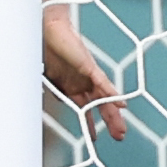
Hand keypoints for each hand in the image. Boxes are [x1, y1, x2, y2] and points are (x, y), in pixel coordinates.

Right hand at [44, 13, 129, 142]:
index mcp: (71, 86)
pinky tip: (121, 104)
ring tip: (121, 129)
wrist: (46, 29)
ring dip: (113, 113)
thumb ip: (50, 91)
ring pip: (104, 97)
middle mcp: (82, 82)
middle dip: (109, 121)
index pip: (85, 108)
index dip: (90, 123)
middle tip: (119, 136)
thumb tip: (45, 105)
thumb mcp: (45, 78)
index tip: (95, 137)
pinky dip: (111, 93)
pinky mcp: (88, 66)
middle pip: (100, 105)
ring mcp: (87, 75)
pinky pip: (102, 82)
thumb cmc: (45, 48)